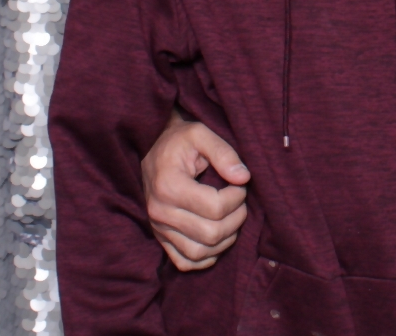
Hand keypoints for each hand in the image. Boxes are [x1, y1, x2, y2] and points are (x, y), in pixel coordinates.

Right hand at [141, 112, 250, 269]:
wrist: (151, 149)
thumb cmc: (178, 140)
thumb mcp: (200, 133)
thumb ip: (224, 153)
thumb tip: (244, 178)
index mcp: (169, 186)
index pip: (215, 207)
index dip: (237, 198)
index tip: (240, 184)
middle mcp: (160, 212)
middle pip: (210, 233)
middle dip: (236, 219)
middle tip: (240, 201)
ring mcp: (158, 228)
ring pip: (199, 252)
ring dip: (225, 240)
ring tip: (232, 218)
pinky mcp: (160, 237)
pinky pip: (184, 261)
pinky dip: (206, 257)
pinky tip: (217, 239)